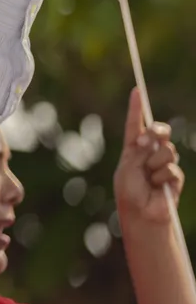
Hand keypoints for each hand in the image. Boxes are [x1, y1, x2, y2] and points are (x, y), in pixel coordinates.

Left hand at [115, 87, 183, 224]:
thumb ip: (139, 152)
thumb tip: (150, 139)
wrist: (141, 213)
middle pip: (159, 132)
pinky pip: (172, 169)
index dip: (136, 108)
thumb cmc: (129, 191)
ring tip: (149, 178)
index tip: (136, 90)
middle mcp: (149, 153)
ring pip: (167, 151)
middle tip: (147, 141)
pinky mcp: (175, 176)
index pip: (136, 125)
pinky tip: (158, 187)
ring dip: (155, 164)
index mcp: (133, 148)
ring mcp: (163, 163)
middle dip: (156, 132)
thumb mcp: (128, 168)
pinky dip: (162, 177)